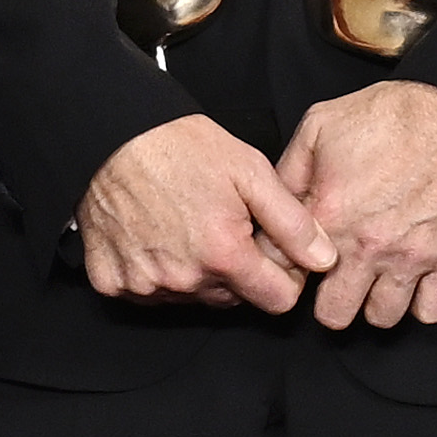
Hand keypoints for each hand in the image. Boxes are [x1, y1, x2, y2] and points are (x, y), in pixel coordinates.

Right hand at [77, 112, 324, 315]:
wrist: (111, 135)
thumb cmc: (180, 147)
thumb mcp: (250, 172)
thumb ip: (293, 222)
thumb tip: (325, 259)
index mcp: (223, 255)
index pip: (277, 301)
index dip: (283, 277)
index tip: (271, 250)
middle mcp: (183, 280)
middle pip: (233, 299)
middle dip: (238, 271)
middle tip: (223, 225)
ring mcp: (145, 285)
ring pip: (192, 298)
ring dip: (196, 273)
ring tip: (186, 226)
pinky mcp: (112, 282)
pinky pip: (148, 293)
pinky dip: (155, 272)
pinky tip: (155, 236)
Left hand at [280, 82, 436, 327]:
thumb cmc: (391, 114)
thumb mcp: (320, 125)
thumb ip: (289, 172)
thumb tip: (273, 205)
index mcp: (329, 214)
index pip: (287, 274)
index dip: (289, 270)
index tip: (301, 262)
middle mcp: (367, 245)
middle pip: (334, 314)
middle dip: (331, 301)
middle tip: (338, 281)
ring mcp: (410, 256)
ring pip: (382, 318)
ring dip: (375, 304)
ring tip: (377, 281)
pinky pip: (430, 311)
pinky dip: (420, 304)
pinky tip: (413, 283)